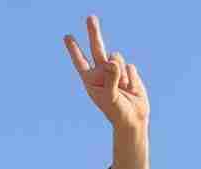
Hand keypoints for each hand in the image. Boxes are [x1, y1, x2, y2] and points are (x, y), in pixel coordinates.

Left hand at [64, 15, 148, 133]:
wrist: (133, 118)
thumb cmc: (117, 112)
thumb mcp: (111, 98)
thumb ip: (111, 79)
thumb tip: (113, 60)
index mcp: (91, 80)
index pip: (80, 62)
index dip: (74, 49)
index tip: (67, 36)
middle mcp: (101, 73)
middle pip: (97, 48)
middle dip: (94, 32)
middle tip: (90, 17)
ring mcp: (115, 70)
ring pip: (117, 58)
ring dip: (121, 73)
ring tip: (123, 88)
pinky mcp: (127, 71)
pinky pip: (130, 67)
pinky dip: (131, 78)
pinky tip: (131, 88)